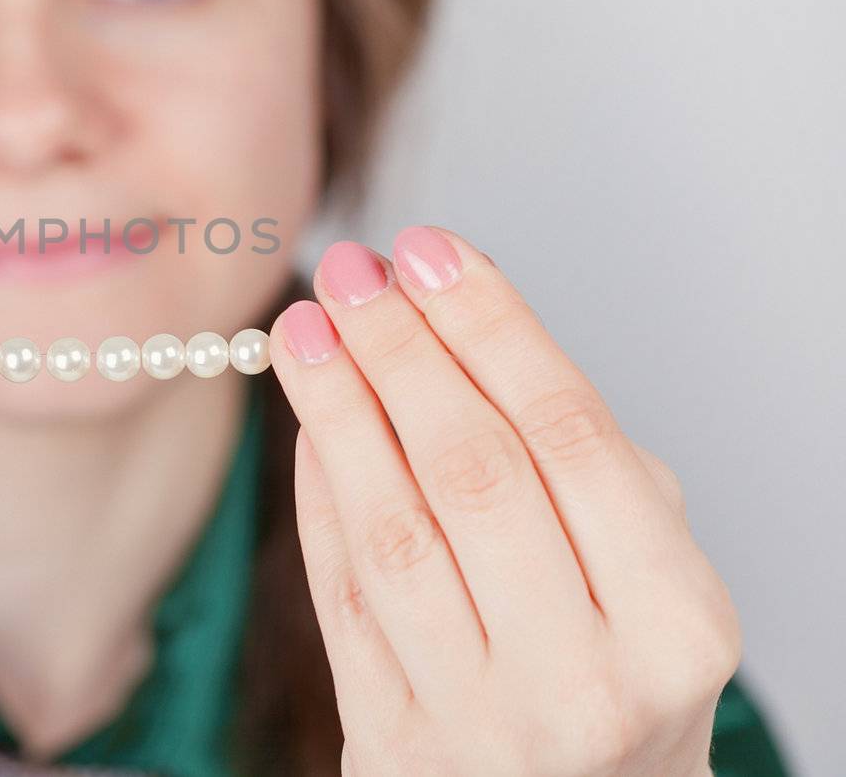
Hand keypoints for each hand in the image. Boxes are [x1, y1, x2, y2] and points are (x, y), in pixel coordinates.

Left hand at [269, 227, 738, 776]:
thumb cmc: (620, 677)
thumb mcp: (650, 576)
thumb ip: (579, 462)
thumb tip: (460, 317)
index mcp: (672, 623)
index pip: (571, 434)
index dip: (491, 326)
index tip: (432, 250)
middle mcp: (581, 679)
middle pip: (473, 472)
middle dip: (403, 352)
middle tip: (355, 272)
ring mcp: (478, 721)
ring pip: (392, 531)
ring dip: (339, 411)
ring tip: (306, 327)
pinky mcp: (390, 743)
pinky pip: (341, 596)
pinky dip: (318, 497)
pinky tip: (308, 421)